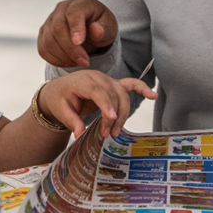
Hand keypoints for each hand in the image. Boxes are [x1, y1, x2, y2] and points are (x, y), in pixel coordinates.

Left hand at [37, 71, 156, 138]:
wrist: (59, 91)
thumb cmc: (60, 99)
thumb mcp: (60, 110)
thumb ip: (71, 120)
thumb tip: (79, 133)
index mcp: (83, 80)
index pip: (98, 91)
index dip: (106, 104)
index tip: (111, 119)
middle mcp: (98, 77)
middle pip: (113, 95)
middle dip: (113, 116)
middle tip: (106, 134)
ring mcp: (107, 80)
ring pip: (123, 95)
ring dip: (123, 114)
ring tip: (115, 132)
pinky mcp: (114, 85)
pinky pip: (131, 85)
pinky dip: (142, 89)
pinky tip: (153, 95)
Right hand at [38, 0, 117, 67]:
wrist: (91, 26)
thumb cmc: (100, 24)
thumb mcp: (109, 26)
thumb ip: (104, 28)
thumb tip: (96, 30)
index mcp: (80, 3)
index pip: (73, 13)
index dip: (75, 28)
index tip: (79, 43)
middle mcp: (61, 8)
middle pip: (57, 28)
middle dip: (70, 49)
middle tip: (84, 62)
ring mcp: (50, 20)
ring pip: (48, 40)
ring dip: (63, 56)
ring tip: (79, 62)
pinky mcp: (44, 33)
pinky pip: (43, 49)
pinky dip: (54, 59)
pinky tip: (68, 62)